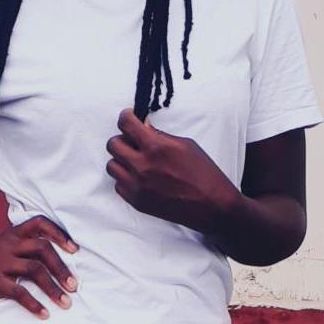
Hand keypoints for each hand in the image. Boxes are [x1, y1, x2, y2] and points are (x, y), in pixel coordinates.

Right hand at [0, 216, 78, 318]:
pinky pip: (19, 292)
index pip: (40, 223)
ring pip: (35, 270)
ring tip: (66, 302)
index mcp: (13, 233)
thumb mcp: (7, 249)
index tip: (74, 249)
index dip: (59, 233)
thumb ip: (27, 247)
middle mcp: (8, 243)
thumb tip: (63, 257)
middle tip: (74, 285)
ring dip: (53, 288)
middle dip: (62, 267)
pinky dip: (34, 304)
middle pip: (42, 249)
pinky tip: (45, 313)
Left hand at [105, 109, 239, 233]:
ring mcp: (137, 186)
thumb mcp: (185, 144)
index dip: (126, 117)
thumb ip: (159, 135)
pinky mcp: (137, 202)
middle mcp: (142, 166)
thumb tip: (143, 126)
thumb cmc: (203, 173)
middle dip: (123, 138)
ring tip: (135, 160)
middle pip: (113, 144)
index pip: (126, 124)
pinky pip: (118, 185)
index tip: (129, 117)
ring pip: (111, 165)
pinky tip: (139, 177)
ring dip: (121, 159)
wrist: (212, 206)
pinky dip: (125, 178)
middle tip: (133, 140)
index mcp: (155, 147)